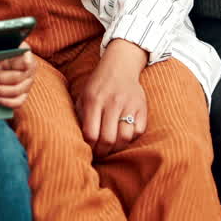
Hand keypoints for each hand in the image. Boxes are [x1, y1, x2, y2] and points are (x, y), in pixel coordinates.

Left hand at [0, 42, 35, 107]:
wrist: (5, 59)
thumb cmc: (2, 51)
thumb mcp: (1, 47)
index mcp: (26, 54)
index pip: (23, 61)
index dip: (8, 64)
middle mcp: (30, 70)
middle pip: (16, 77)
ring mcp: (28, 83)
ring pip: (16, 90)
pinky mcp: (23, 94)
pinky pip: (18, 102)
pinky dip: (5, 101)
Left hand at [75, 38, 149, 156]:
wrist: (120, 66)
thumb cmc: (98, 85)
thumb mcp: (83, 96)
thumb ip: (80, 116)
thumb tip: (79, 141)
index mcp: (94, 100)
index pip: (91, 133)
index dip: (89, 147)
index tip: (88, 150)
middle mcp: (112, 102)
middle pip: (108, 139)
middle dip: (102, 152)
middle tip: (99, 153)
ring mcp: (129, 104)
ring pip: (125, 137)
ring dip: (117, 147)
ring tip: (111, 147)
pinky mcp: (142, 107)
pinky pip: (138, 131)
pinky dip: (130, 138)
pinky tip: (123, 135)